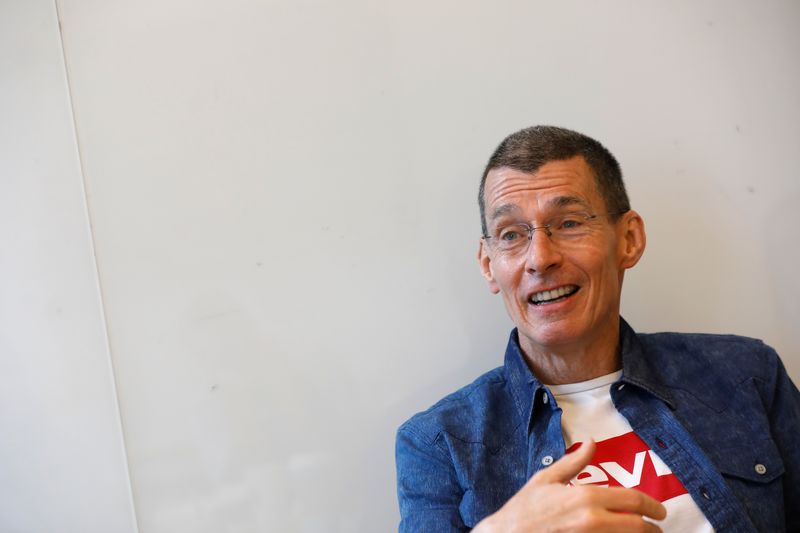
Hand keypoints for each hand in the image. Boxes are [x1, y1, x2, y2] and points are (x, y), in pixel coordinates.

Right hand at [473, 440, 666, 531]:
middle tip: (657, 527)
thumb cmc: (525, 509)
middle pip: (638, 525)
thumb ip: (575, 461)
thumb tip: (591, 442)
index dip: (652, 505)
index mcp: (585, 497)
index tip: (659, 510)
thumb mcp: (547, 478)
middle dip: (652, 528)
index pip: (632, 500)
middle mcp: (592, 521)